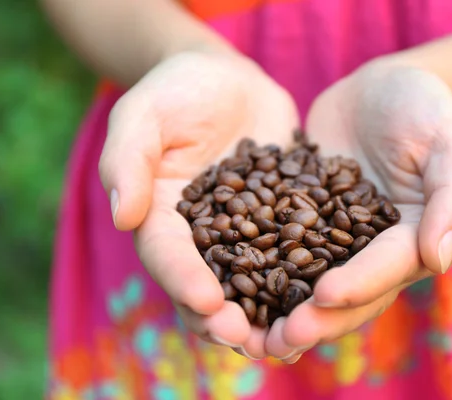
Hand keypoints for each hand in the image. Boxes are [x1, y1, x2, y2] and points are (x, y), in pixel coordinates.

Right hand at [98, 51, 298, 357]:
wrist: (225, 79)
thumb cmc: (176, 90)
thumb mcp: (143, 114)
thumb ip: (128, 159)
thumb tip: (123, 216)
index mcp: (162, 217)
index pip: (168, 256)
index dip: (184, 282)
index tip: (207, 302)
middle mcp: (203, 235)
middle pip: (209, 285)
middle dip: (225, 317)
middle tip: (248, 339)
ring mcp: (244, 231)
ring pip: (253, 282)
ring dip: (267, 314)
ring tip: (289, 337)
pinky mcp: (280, 219)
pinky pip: (293, 251)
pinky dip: (307, 276)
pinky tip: (327, 294)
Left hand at [265, 66, 451, 358]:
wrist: (381, 89)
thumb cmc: (425, 107)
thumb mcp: (450, 142)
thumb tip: (438, 260)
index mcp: (413, 238)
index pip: (386, 269)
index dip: (358, 285)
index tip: (324, 296)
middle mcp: (372, 250)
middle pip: (346, 294)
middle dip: (315, 319)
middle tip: (280, 339)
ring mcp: (334, 238)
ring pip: (309, 283)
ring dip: (282, 312)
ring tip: (250, 336)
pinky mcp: (302, 221)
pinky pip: (279, 248)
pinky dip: (259, 270)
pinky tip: (228, 286)